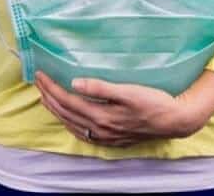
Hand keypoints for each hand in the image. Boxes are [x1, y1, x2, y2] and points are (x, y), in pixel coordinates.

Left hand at [33, 69, 213, 147]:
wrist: (175, 121)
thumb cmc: (154, 102)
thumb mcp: (128, 91)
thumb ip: (100, 88)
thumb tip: (75, 83)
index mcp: (100, 116)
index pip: (66, 101)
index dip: (51, 88)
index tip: (40, 74)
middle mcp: (99, 129)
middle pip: (65, 113)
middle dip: (48, 97)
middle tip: (38, 82)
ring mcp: (105, 137)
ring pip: (71, 124)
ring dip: (56, 111)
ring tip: (46, 98)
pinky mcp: (112, 139)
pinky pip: (82, 133)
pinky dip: (70, 123)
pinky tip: (69, 118)